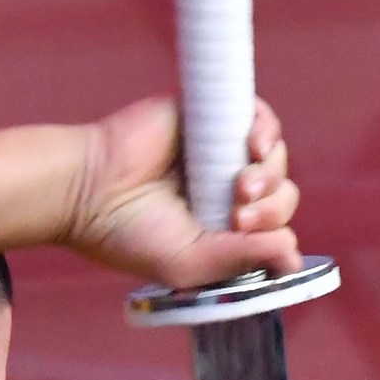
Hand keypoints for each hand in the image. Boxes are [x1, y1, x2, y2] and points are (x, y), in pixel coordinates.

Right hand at [66, 96, 301, 288]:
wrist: (89, 189)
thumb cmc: (126, 234)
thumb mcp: (189, 263)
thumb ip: (240, 260)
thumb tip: (291, 257)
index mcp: (219, 230)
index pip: (272, 231)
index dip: (273, 234)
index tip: (243, 234)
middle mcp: (223, 192)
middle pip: (281, 195)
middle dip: (272, 208)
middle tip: (238, 214)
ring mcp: (220, 154)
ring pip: (275, 159)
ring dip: (270, 174)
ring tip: (240, 185)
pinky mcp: (210, 117)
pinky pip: (259, 116)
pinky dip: (266, 129)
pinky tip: (254, 144)